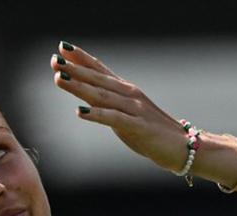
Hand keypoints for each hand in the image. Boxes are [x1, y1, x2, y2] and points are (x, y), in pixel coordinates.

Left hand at [50, 42, 189, 173]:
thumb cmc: (152, 131)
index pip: (101, 71)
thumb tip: (88, 94)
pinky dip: (97, 114)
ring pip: (102, 96)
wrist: (182, 146)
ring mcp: (135, 109)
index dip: (82, 59)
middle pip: (98, 80)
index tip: (62, 48)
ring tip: (60, 79)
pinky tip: (80, 112)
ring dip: (79, 87)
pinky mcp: (138, 127)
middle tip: (54, 60)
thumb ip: (109, 103)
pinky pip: (114, 119)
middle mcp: (129, 95)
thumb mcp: (127, 113)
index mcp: (126, 91)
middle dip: (75, 69)